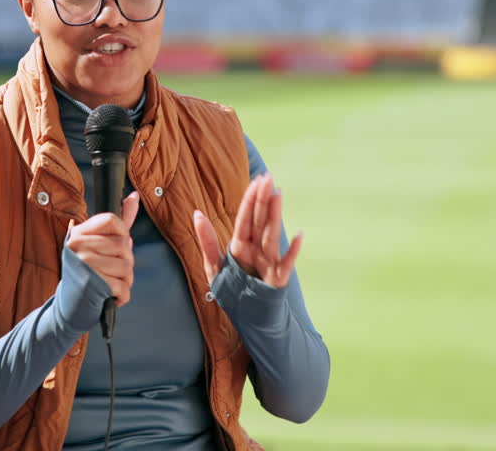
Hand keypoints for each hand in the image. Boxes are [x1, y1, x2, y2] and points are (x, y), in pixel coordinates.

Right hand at [66, 191, 138, 305]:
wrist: (70, 304)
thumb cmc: (87, 272)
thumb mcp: (99, 243)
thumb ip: (120, 221)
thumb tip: (135, 197)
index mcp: (79, 233)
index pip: (111, 220)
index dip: (122, 233)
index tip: (117, 245)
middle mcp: (78, 246)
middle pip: (123, 245)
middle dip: (126, 261)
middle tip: (112, 270)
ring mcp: (84, 264)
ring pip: (126, 266)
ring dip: (125, 280)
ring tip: (110, 283)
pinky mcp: (92, 284)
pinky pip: (123, 287)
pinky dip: (121, 295)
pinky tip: (110, 294)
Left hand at [192, 174, 302, 288]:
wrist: (249, 318)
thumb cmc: (233, 290)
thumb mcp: (213, 266)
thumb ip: (206, 241)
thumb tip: (196, 213)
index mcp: (240, 246)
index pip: (245, 219)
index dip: (249, 200)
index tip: (256, 180)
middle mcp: (256, 251)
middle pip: (259, 222)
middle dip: (262, 200)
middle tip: (268, 177)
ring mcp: (268, 263)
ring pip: (271, 236)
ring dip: (274, 216)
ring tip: (278, 194)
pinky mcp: (278, 279)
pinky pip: (286, 263)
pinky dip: (292, 251)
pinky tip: (298, 235)